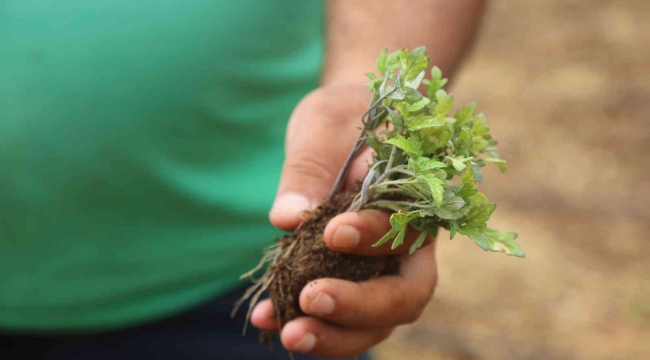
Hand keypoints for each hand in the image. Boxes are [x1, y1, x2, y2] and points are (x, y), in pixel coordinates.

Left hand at [250, 85, 438, 357]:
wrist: (349, 124)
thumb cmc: (344, 117)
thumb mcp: (325, 125)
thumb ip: (310, 168)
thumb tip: (285, 218)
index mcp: (416, 198)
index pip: (407, 229)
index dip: (373, 237)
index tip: (333, 232)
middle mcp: (409, 242)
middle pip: (406, 294)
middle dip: (360, 307)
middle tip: (310, 302)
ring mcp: (384, 267)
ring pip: (379, 319)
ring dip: (336, 334)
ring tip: (288, 334)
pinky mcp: (354, 279)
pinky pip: (342, 314)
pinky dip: (310, 323)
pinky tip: (267, 319)